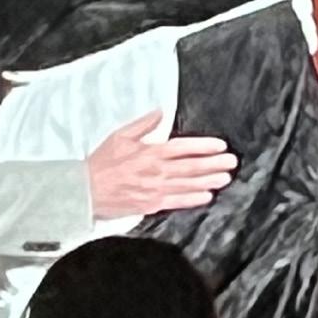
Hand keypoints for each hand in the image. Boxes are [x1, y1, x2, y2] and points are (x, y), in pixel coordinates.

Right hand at [85, 110, 236, 218]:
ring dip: (209, 181)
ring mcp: (155, 190)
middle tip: (232, 162)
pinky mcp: (152, 205)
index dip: (204, 146)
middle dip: (214, 164)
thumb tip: (161, 112)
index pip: (183, 147)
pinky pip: (178, 201)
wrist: (85, 191)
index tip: (220, 145)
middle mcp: (156, 171)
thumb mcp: (119, 136)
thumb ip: (143, 124)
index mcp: (149, 152)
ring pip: (188, 184)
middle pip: (191, 167)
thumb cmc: (101, 163)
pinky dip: (193, 199)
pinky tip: (207, 196)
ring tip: (225, 178)